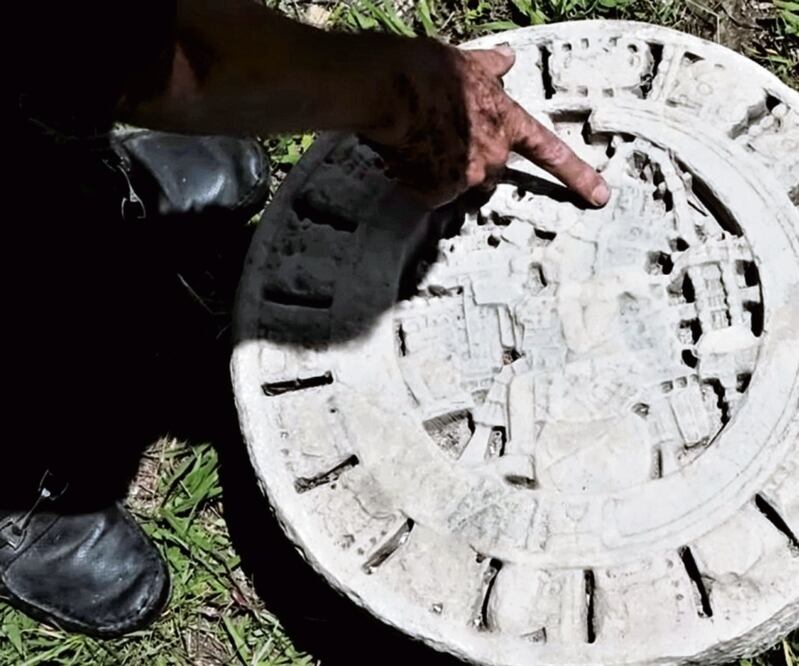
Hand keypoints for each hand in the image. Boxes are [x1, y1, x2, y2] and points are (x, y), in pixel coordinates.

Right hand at [362, 41, 609, 208]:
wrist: (392, 89)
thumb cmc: (430, 70)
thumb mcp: (469, 62)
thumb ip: (491, 68)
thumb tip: (507, 57)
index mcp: (507, 124)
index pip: (551, 153)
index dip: (577, 176)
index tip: (600, 197)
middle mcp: (493, 156)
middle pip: (488, 174)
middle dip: (467, 164)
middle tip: (439, 140)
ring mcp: (466, 177)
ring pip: (455, 185)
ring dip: (439, 173)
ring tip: (415, 144)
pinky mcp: (437, 192)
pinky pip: (428, 194)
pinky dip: (417, 181)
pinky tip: (404, 156)